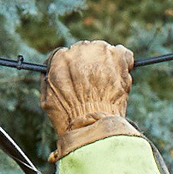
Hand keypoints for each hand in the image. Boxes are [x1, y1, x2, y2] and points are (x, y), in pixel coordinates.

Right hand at [40, 41, 138, 160]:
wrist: (92, 123)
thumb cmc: (69, 116)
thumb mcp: (48, 99)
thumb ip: (50, 79)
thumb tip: (53, 71)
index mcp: (60, 59)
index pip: (68, 54)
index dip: (75, 67)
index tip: (80, 76)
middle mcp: (79, 50)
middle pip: (87, 50)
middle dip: (91, 64)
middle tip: (96, 82)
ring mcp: (100, 52)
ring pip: (105, 51)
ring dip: (107, 64)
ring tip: (108, 84)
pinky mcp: (118, 58)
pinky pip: (124, 54)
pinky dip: (125, 63)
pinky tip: (122, 77)